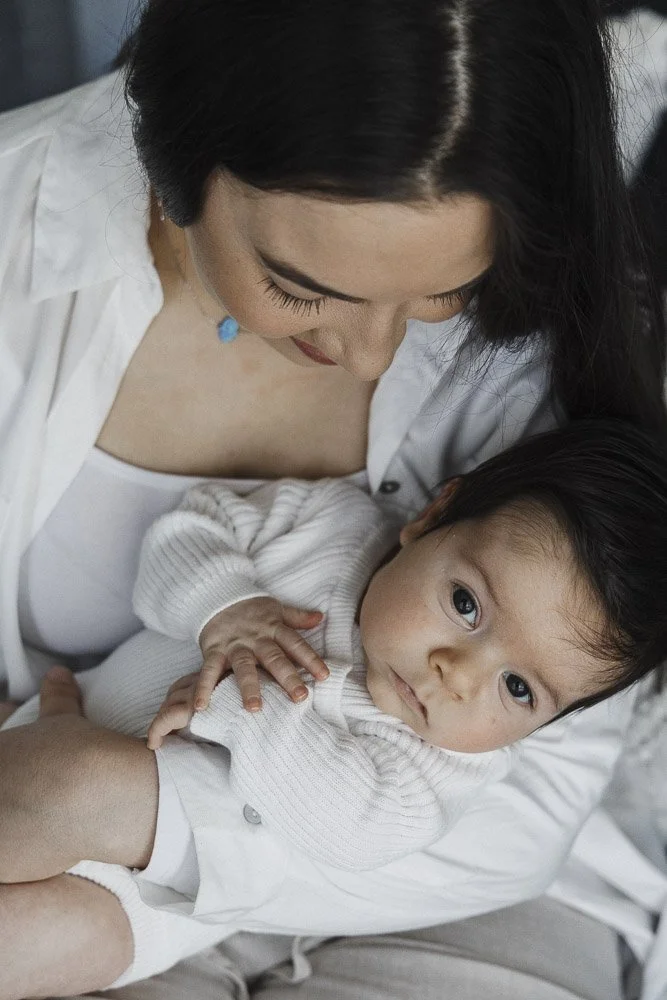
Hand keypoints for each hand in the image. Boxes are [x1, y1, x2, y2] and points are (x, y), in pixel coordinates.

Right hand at [146, 597, 328, 748]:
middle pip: (274, 658)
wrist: (217, 595)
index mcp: (273, 629)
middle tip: (300, 697)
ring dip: (249, 687)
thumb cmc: (251, 609)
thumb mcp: (276, 609)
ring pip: (244, 667)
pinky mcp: (214, 650)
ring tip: (255, 708)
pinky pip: (209, 670)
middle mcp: (256, 639)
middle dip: (287, 677)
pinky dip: (204, 688)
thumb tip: (320, 617)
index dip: (310, 659)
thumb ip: (297, 617)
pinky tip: (201, 706)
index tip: (324, 676)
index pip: (295, 644)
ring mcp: (234, 645)